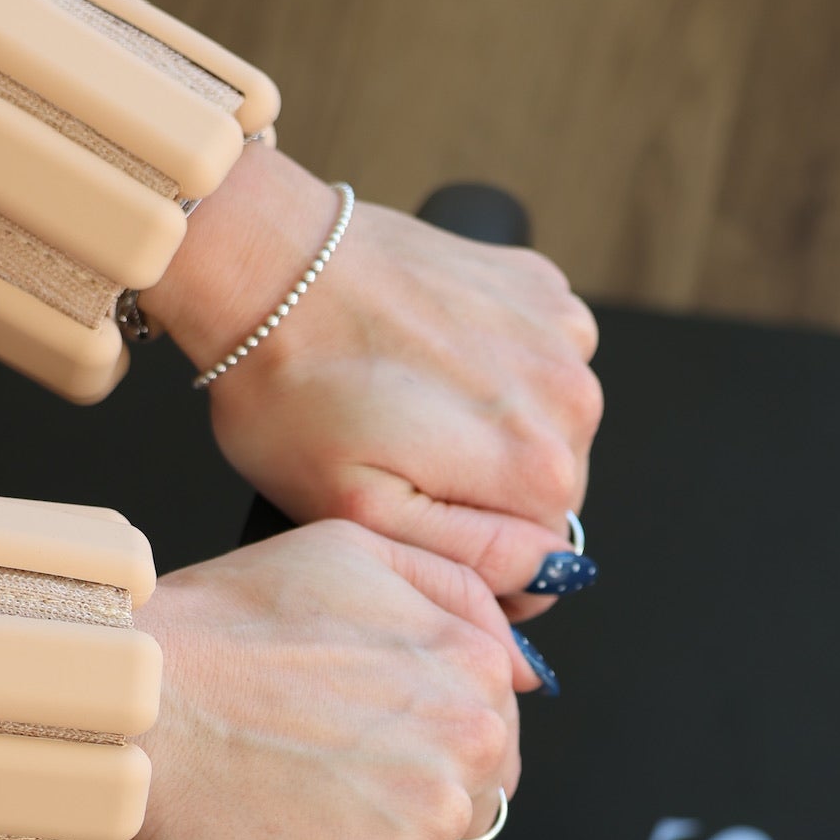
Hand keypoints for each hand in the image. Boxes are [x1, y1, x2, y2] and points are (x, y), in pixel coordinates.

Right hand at [132, 520, 536, 839]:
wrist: (137, 696)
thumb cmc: (222, 625)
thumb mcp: (351, 551)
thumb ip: (453, 593)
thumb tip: (519, 664)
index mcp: (472, 667)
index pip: (496, 741)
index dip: (434, 755)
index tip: (384, 760)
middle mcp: (469, 742)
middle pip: (472, 813)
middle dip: (415, 812)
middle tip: (340, 796)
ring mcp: (425, 816)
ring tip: (313, 833)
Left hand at [142, 148, 603, 621]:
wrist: (268, 266)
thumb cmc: (294, 391)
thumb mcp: (362, 511)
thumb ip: (472, 558)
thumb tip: (547, 573)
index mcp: (538, 467)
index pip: (545, 562)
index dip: (481, 563)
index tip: (416, 529)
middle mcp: (571, 399)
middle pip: (550, 491)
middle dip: (485, 491)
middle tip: (399, 457)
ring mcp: (562, 333)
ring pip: (545, 424)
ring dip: (491, 426)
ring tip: (408, 401)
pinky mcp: (539, 286)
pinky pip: (536, 356)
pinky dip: (494, 364)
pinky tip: (428, 354)